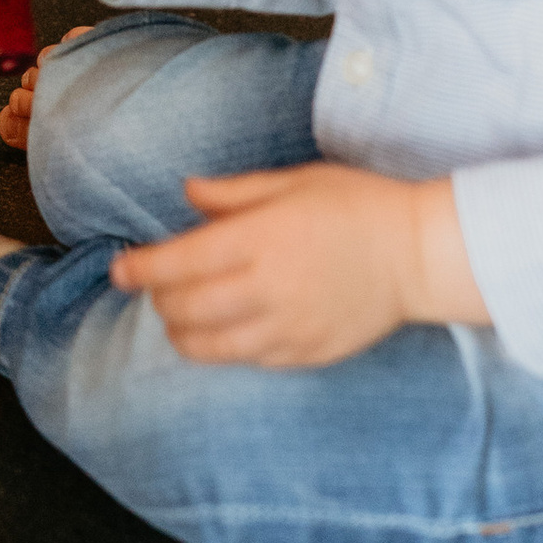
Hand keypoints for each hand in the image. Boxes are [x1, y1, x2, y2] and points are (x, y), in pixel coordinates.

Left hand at [112, 162, 489, 367]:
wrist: (421, 254)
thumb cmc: (358, 206)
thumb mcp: (295, 182)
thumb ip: (234, 193)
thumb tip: (187, 192)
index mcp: (261, 238)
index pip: (179, 263)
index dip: (141, 269)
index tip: (121, 270)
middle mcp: (268, 287)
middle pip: (185, 308)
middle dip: (159, 299)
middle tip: (157, 288)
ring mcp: (287, 327)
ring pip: (209, 346)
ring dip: (182, 332)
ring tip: (180, 316)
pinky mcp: (306, 353)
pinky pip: (246, 360)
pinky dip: (222, 349)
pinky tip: (224, 330)